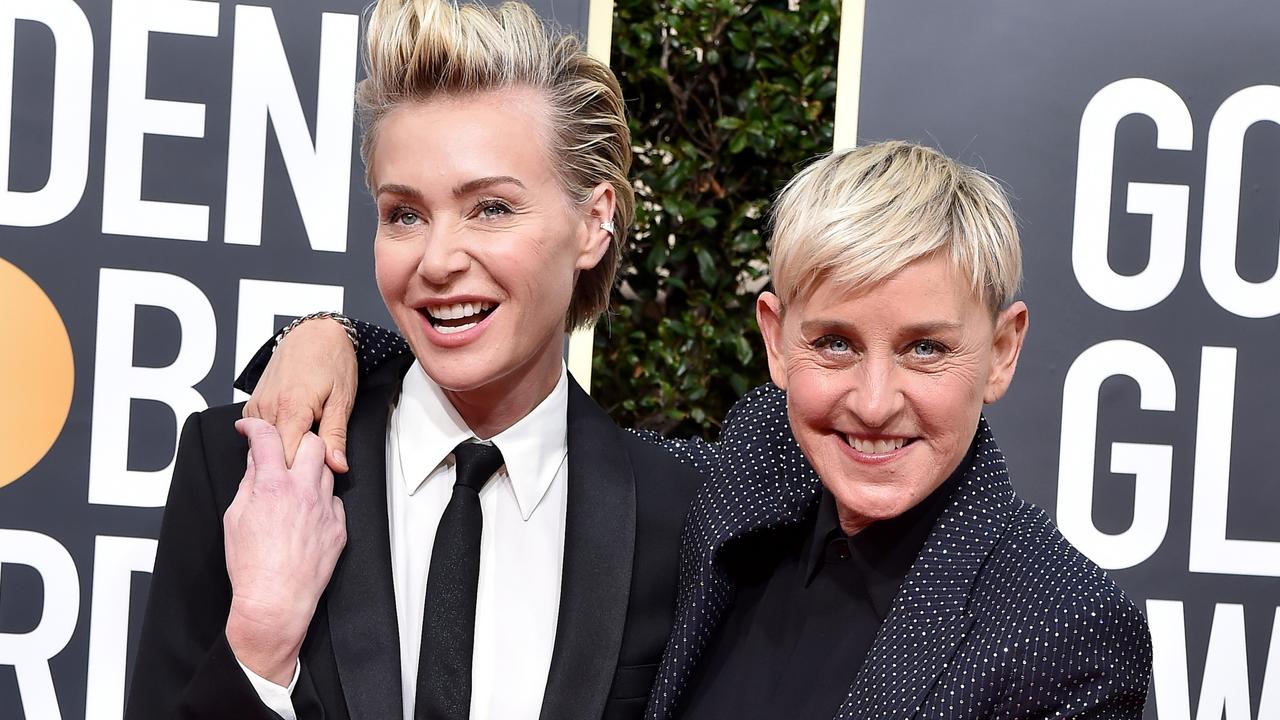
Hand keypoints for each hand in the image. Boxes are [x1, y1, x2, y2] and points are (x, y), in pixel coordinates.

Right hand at [223, 418, 346, 685]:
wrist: (276, 602)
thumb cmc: (251, 567)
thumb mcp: (235, 519)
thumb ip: (248, 484)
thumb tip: (254, 463)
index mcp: (273, 487)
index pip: (267, 438)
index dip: (255, 426)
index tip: (249, 428)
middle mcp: (303, 492)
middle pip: (312, 443)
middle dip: (296, 441)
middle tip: (283, 454)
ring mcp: (325, 509)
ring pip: (326, 470)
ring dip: (310, 470)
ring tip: (293, 487)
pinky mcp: (339, 527)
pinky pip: (334, 501)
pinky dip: (321, 501)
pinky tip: (306, 514)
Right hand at [244, 317, 357, 472]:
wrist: (315, 333)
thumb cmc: (331, 359)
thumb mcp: (342, 400)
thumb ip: (336, 436)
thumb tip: (337, 465)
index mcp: (292, 407)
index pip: (287, 457)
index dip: (301, 471)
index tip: (313, 476)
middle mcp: (268, 406)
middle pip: (274, 453)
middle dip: (293, 463)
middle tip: (313, 463)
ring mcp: (257, 405)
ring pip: (265, 443)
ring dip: (283, 448)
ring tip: (304, 441)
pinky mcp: (253, 404)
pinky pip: (260, 430)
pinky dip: (275, 436)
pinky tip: (291, 431)